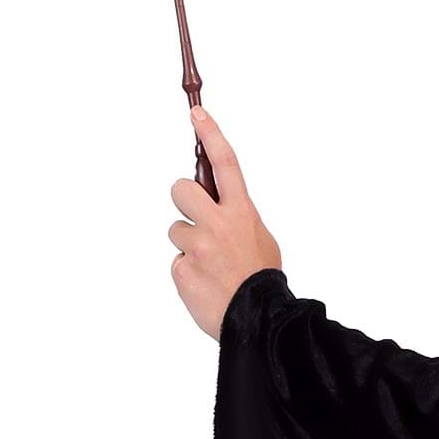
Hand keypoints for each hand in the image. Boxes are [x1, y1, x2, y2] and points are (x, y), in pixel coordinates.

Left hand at [167, 105, 281, 339]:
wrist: (260, 323)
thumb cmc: (262, 282)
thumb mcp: (262, 241)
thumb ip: (239, 218)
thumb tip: (219, 208)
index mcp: (242, 213)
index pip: (226, 165)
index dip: (211, 136)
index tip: (196, 114)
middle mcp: (218, 224)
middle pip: (181, 189)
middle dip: (185, 203)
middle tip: (199, 223)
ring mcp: (198, 247)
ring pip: (176, 231)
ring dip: (188, 246)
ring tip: (211, 268)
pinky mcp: (182, 270)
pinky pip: (177, 262)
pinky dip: (188, 272)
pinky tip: (207, 285)